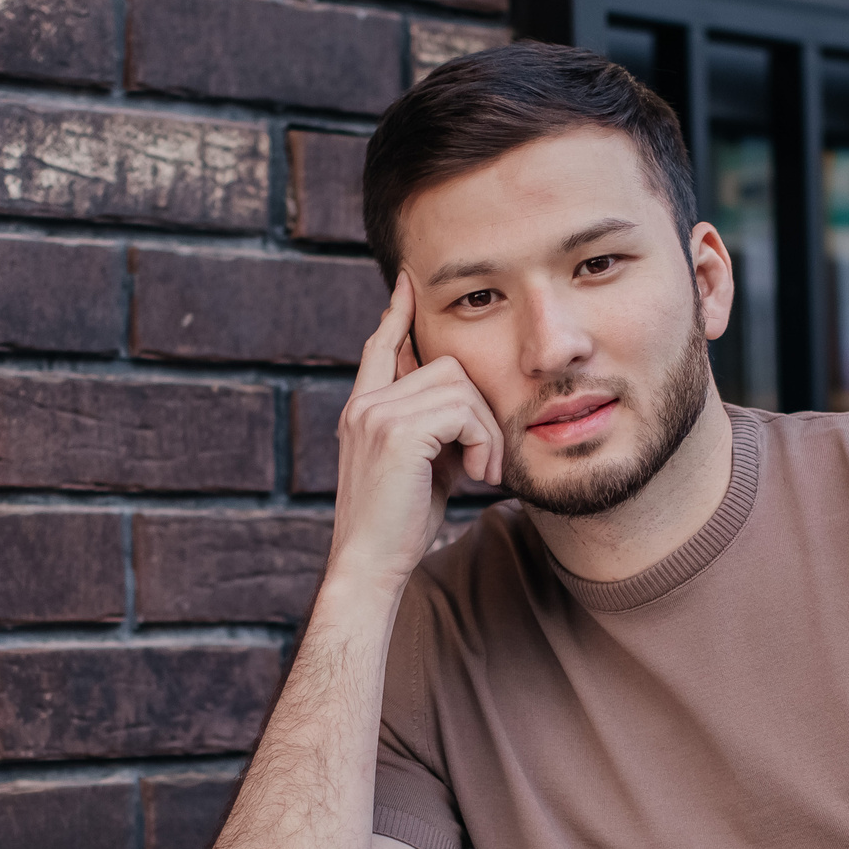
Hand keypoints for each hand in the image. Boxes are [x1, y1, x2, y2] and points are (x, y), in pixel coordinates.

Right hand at [326, 273, 503, 592]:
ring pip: (460, 385)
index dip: (396, 314)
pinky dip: (484, 442)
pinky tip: (478, 477)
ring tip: (482, 473)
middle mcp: (364, 404)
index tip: (407, 283)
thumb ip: (433, 428)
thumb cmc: (400, 526)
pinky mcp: (397, 432)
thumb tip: (465, 400)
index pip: (380, 346)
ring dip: (487, 430)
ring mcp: (376, 414)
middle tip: (485, 459)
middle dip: (479, 409)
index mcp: (362, 409)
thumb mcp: (421, 466)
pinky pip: (464, 411)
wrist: (370, 565)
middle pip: (445, 365)